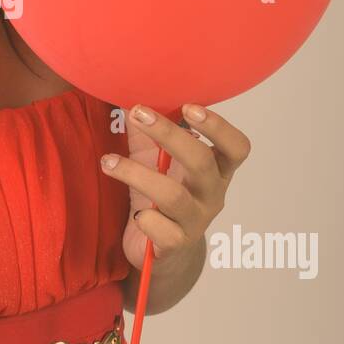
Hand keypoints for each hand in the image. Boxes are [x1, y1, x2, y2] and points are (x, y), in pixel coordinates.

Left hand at [101, 103, 250, 271]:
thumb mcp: (155, 159)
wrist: (164, 251)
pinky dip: (147, 219)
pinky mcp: (175, 244)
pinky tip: (136, 214)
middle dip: (169, 134)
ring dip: (137, 174)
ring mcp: (196, 220)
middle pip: (202, 161)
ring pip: (174, 195)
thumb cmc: (162, 195)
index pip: (236, 147)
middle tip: (138, 113)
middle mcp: (212, 194)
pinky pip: (163, 231)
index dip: (218, 126)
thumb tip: (125, 92)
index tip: (188, 107)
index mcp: (216, 170)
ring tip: (108, 161)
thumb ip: (147, 131)